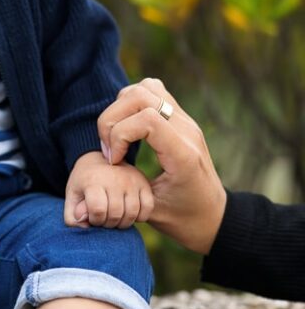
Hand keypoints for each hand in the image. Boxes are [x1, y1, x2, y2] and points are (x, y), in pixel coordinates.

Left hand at [64, 150, 153, 228]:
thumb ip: (72, 215)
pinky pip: (147, 207)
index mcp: (93, 180)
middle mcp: (114, 178)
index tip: (92, 217)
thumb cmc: (84, 183)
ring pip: (132, 213)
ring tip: (115, 218)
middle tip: (104, 219)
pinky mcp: (144, 182)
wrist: (98, 160)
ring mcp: (131, 179)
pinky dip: (140, 216)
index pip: (98, 210)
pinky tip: (129, 213)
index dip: (95, 220)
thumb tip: (85, 224)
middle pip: (115, 213)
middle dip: (108, 223)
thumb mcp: (72, 196)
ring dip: (123, 223)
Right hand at [97, 77, 226, 254]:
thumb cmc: (183, 219)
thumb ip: (125, 190)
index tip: (114, 161)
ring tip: (116, 137)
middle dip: (112, 120)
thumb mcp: (151, 211)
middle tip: (109, 149)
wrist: (214, 216)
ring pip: (146, 88)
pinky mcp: (181, 118)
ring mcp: (185, 121)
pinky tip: (128, 128)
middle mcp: (186, 130)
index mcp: (182, 155)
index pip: (147, 119)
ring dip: (121, 108)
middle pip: (140, 96)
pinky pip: (154, 92)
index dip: (119, 135)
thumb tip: (95, 180)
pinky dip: (132, 103)